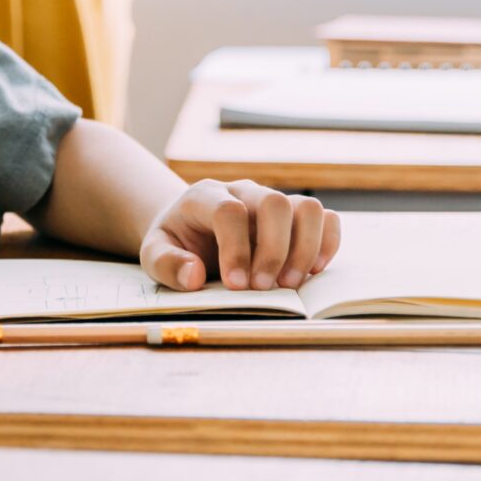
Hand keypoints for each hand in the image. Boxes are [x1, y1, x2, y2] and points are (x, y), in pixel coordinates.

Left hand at [141, 181, 339, 292]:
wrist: (189, 230)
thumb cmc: (175, 244)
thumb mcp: (153, 254)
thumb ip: (167, 264)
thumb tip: (194, 276)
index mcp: (204, 196)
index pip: (229, 211)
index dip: (236, 250)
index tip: (236, 286)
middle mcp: (243, 192)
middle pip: (274, 203)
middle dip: (274, 250)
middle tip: (263, 288)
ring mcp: (271, 202)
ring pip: (306, 207)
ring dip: (305, 248)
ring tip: (290, 284)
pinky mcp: (293, 217)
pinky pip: (324, 218)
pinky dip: (327, 244)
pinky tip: (312, 272)